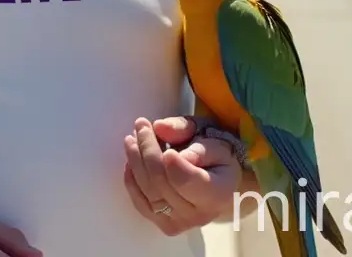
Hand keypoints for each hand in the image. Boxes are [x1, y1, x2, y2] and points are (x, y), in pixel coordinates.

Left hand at [123, 116, 244, 235]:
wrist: (221, 185)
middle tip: (141, 126)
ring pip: (148, 192)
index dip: (169, 161)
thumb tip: (160, 128)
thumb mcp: (211, 134)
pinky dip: (131, 181)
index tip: (160, 136)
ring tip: (131, 138)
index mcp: (218, 193)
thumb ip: (186, 130)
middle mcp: (199, 215)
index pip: (186, 181)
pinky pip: (141, 203)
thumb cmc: (218, 158)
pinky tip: (130, 161)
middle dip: (147, 150)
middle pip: (161, 183)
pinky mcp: (164, 225)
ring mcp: (180, 223)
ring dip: (135, 162)